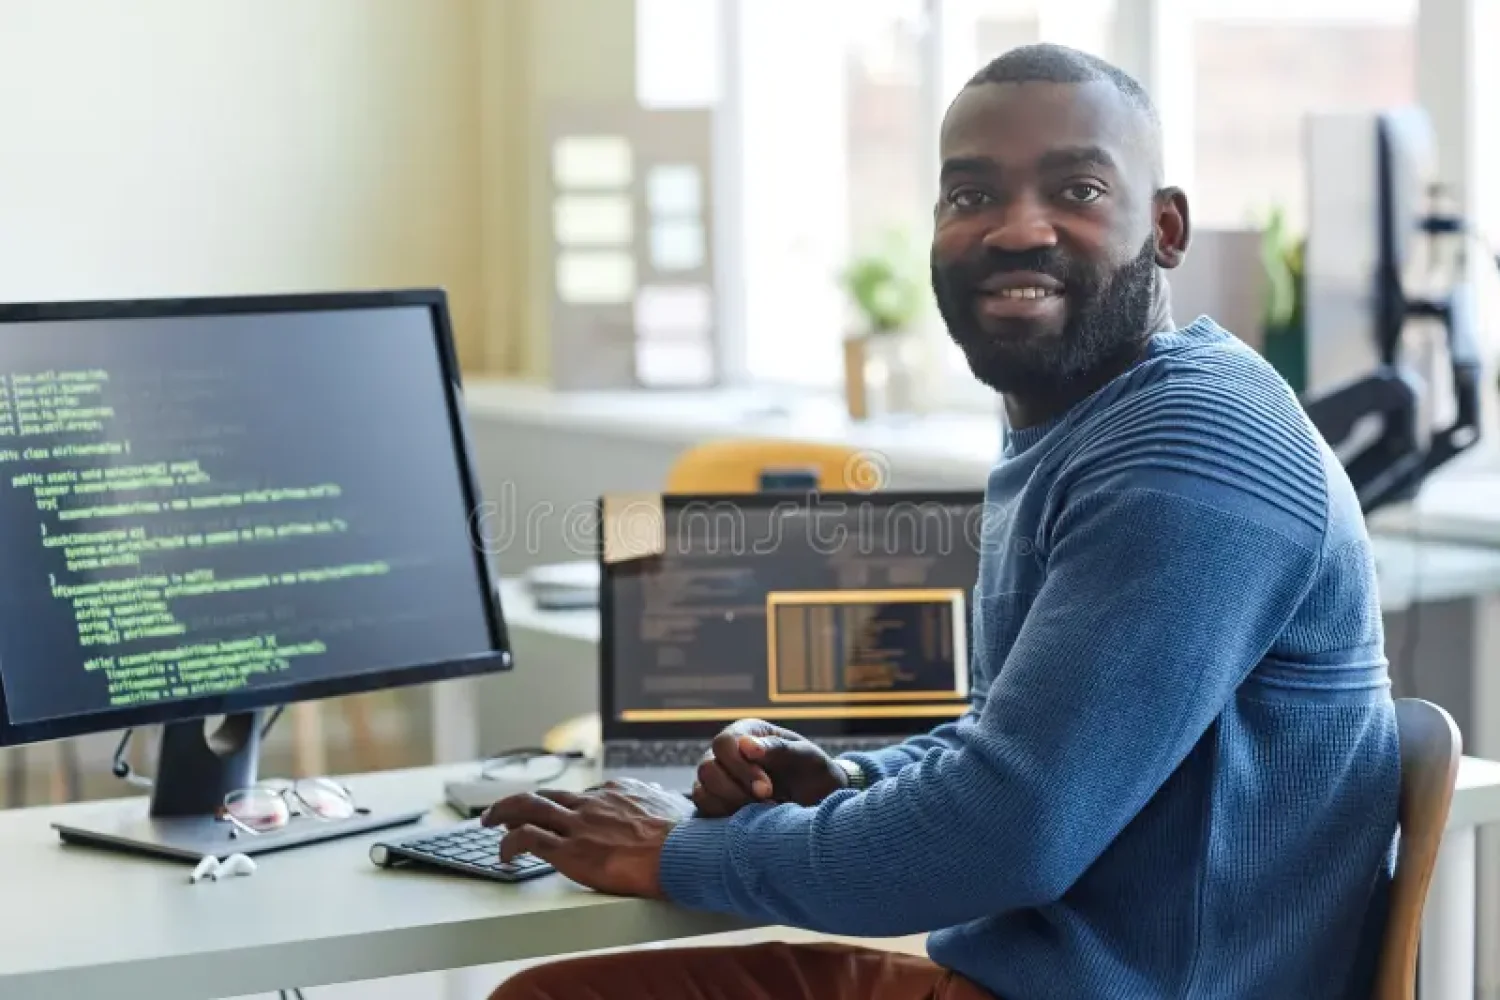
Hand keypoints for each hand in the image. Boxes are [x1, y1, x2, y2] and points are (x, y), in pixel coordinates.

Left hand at [481, 777, 693, 898]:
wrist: (684, 852)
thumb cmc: (687, 839)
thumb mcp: (678, 811)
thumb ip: (665, 810)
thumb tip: (678, 810)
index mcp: (619, 793)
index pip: (584, 795)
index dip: (566, 806)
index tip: (559, 813)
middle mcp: (594, 803)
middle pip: (547, 795)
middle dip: (520, 801)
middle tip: (502, 809)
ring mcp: (579, 824)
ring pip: (528, 808)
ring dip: (503, 813)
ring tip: (489, 821)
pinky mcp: (570, 850)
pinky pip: (527, 839)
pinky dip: (508, 844)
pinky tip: (502, 855)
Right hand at [692, 718, 847, 817]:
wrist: (820, 802)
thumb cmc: (813, 773)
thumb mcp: (805, 757)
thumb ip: (779, 748)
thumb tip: (746, 745)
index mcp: (746, 733)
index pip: (724, 743)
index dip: (741, 767)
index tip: (767, 788)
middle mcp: (726, 754)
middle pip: (707, 768)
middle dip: (736, 790)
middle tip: (767, 801)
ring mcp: (718, 779)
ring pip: (702, 791)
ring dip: (731, 804)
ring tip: (762, 810)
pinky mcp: (716, 803)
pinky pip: (704, 809)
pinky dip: (724, 816)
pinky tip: (749, 819)